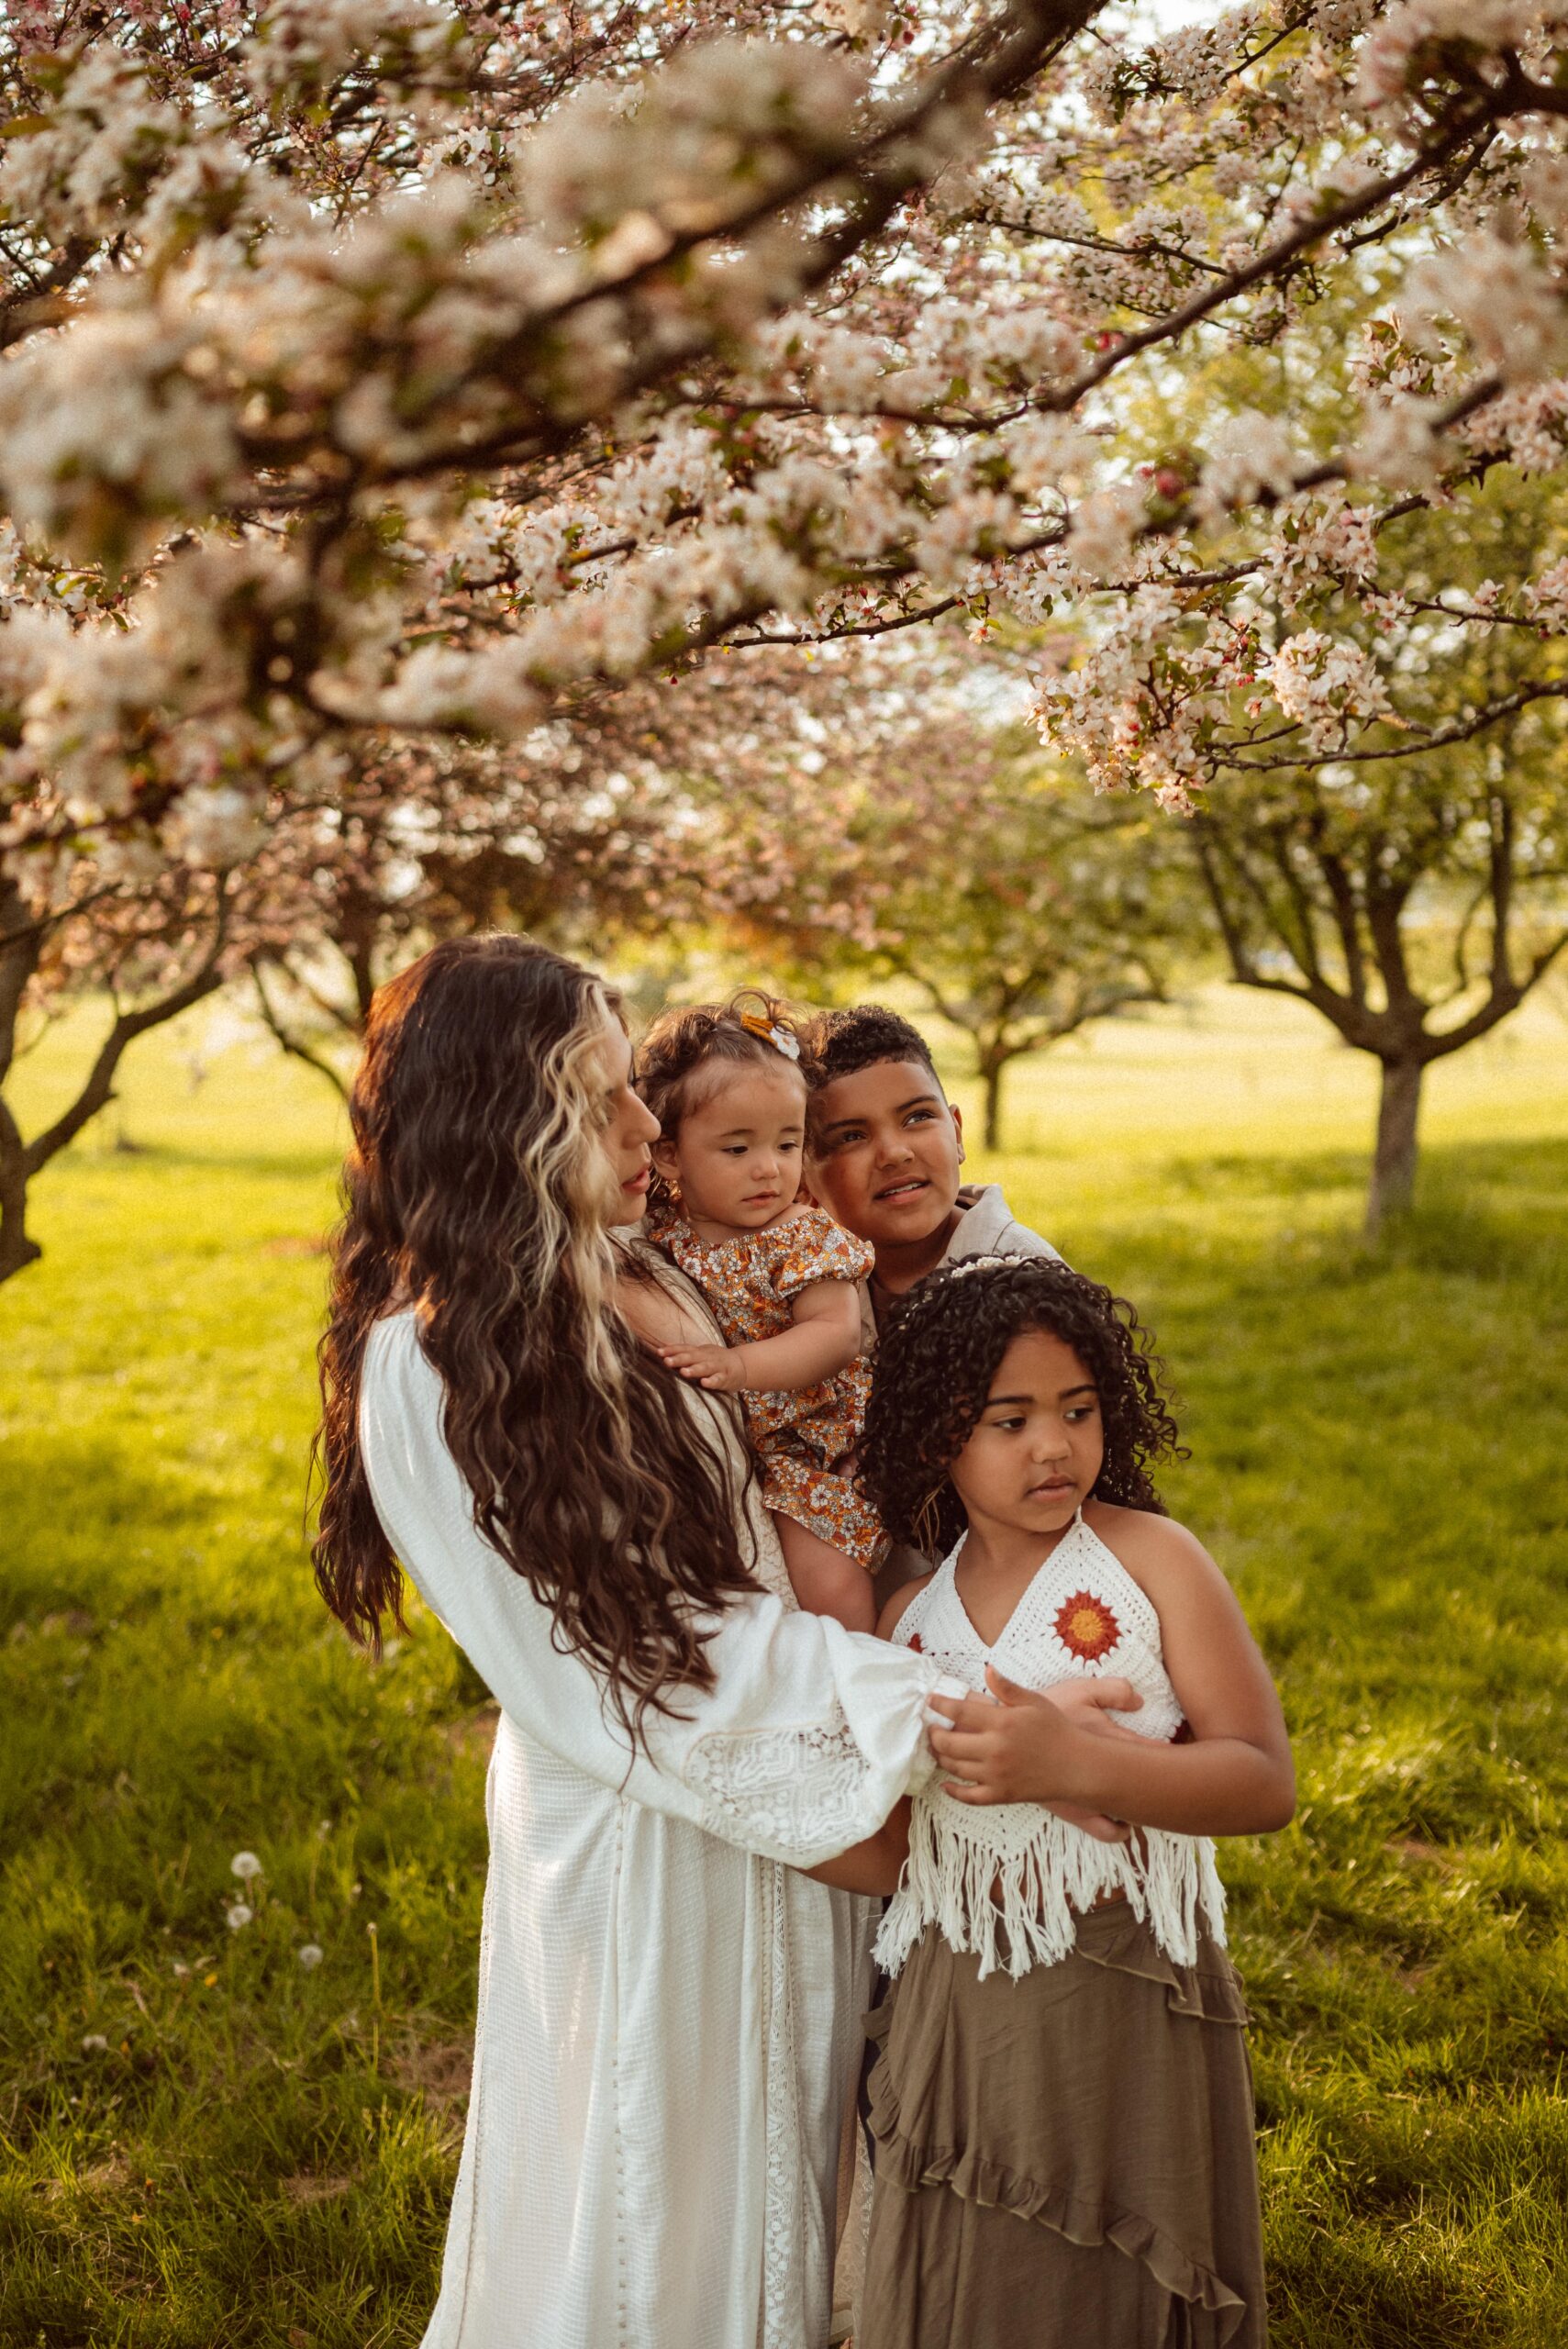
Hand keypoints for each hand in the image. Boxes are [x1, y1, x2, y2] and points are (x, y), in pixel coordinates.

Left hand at [656, 1341, 745, 1392]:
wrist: (742, 1365)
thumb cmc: (715, 1361)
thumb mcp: (700, 1354)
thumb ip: (683, 1353)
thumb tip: (660, 1349)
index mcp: (699, 1352)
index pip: (684, 1348)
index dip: (672, 1350)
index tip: (658, 1352)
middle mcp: (707, 1357)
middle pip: (692, 1357)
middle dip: (679, 1359)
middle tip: (666, 1361)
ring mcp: (717, 1367)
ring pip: (705, 1367)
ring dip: (694, 1369)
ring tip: (683, 1372)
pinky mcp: (726, 1378)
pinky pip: (718, 1380)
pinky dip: (712, 1381)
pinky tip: (704, 1383)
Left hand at [927, 1667, 1143, 1823]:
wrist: (1077, 1766)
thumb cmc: (1056, 1730)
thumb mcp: (1034, 1702)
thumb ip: (1007, 1687)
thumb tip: (986, 1669)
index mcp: (1002, 1722)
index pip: (959, 1711)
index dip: (939, 1705)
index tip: (929, 1701)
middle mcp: (995, 1749)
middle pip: (949, 1742)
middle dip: (934, 1734)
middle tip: (931, 1728)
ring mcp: (996, 1775)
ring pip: (955, 1767)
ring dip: (941, 1757)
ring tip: (937, 1748)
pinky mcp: (1001, 1794)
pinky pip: (969, 1796)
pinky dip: (953, 1791)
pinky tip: (946, 1783)